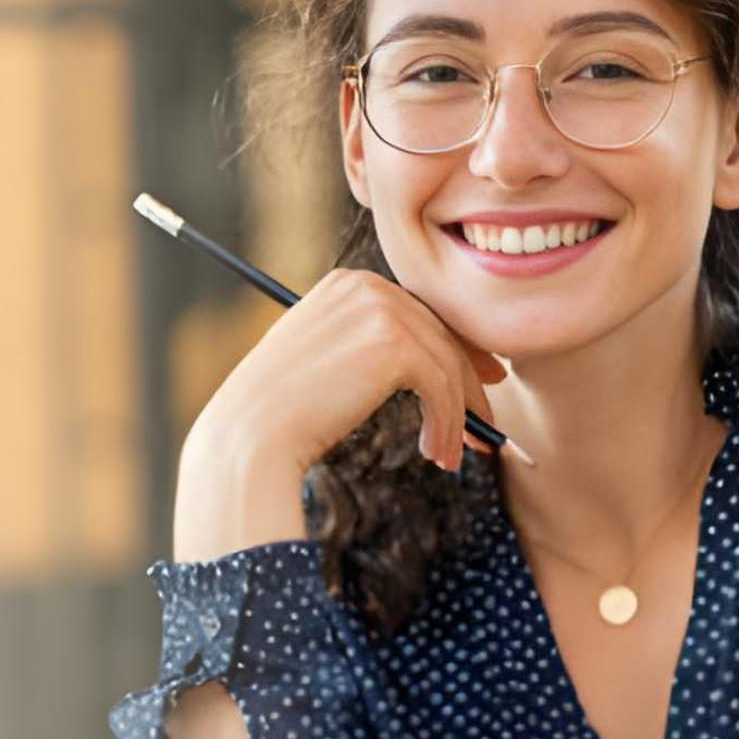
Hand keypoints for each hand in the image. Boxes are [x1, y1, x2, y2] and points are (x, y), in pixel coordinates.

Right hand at [193, 266, 506, 481]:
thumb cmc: (284, 410)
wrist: (254, 433)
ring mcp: (382, 309)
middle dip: (467, 386)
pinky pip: (443, 387)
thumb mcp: (330, 360)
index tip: (481, 386)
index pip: (421, 314)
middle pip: (442, 335)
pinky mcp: (395, 343)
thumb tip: (441, 361)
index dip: (456, 353)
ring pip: (448, 366)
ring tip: (452, 456)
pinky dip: (448, 425)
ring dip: (458, 417)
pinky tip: (439, 455)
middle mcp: (367, 285)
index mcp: (351, 283)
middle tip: (485, 428)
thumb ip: (375, 348)